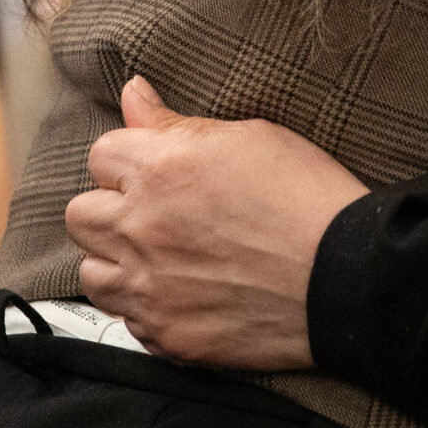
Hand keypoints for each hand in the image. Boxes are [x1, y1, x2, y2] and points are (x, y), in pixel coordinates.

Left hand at [67, 77, 364, 370]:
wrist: (346, 277)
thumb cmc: (309, 198)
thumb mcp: (253, 137)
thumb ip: (178, 122)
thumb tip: (134, 94)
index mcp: (161, 168)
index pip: (101, 154)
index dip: (134, 158)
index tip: (160, 169)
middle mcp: (140, 228)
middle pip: (81, 214)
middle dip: (111, 209)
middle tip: (156, 214)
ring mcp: (146, 287)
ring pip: (91, 271)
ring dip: (118, 261)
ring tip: (164, 258)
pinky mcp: (162, 334)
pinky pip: (124, 317)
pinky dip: (146, 305)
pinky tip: (186, 291)